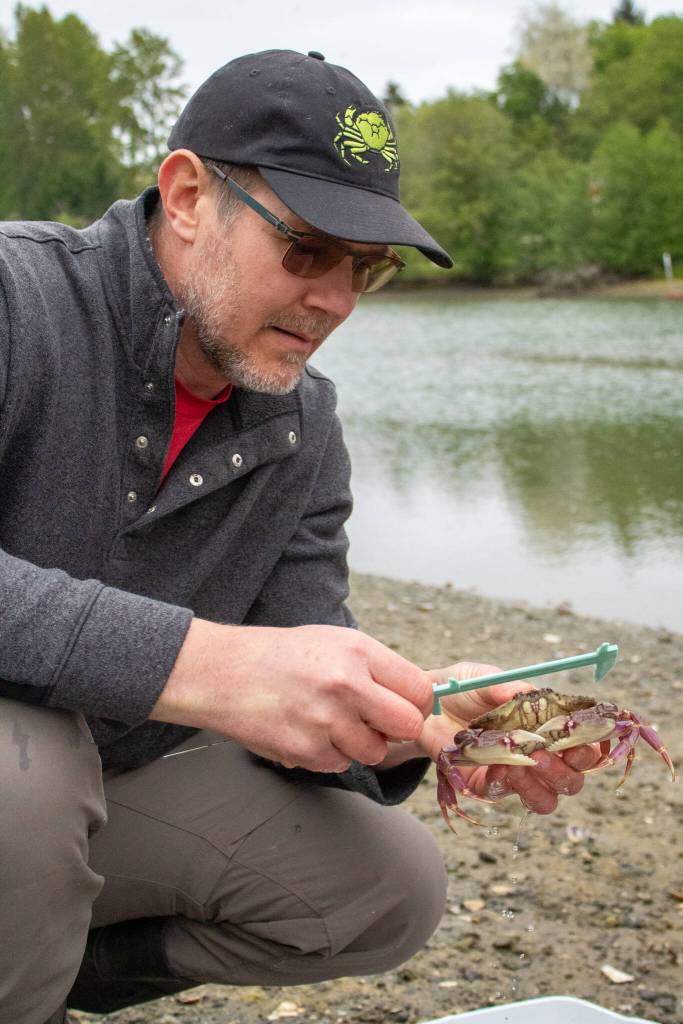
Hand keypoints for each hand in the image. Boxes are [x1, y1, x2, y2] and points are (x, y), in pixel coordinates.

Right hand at [151, 619, 433, 772]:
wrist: (222, 673)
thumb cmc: (282, 656)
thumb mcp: (334, 642)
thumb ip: (376, 668)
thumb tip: (417, 698)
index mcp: (358, 651)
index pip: (420, 690)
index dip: (418, 704)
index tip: (406, 706)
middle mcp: (346, 684)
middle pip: (408, 725)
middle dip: (397, 728)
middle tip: (376, 722)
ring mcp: (325, 720)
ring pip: (374, 751)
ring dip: (359, 744)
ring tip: (331, 721)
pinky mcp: (305, 750)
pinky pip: (340, 763)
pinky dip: (328, 753)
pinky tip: (307, 730)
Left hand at [417, 662, 600, 814]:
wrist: (422, 706)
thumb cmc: (462, 688)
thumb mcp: (483, 678)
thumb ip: (507, 687)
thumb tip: (529, 693)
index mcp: (546, 724)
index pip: (584, 742)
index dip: (593, 745)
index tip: (587, 739)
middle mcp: (538, 753)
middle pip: (574, 777)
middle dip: (570, 769)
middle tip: (549, 753)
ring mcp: (516, 773)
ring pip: (549, 798)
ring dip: (544, 784)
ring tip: (524, 764)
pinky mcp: (489, 786)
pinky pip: (510, 796)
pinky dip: (510, 784)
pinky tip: (500, 767)